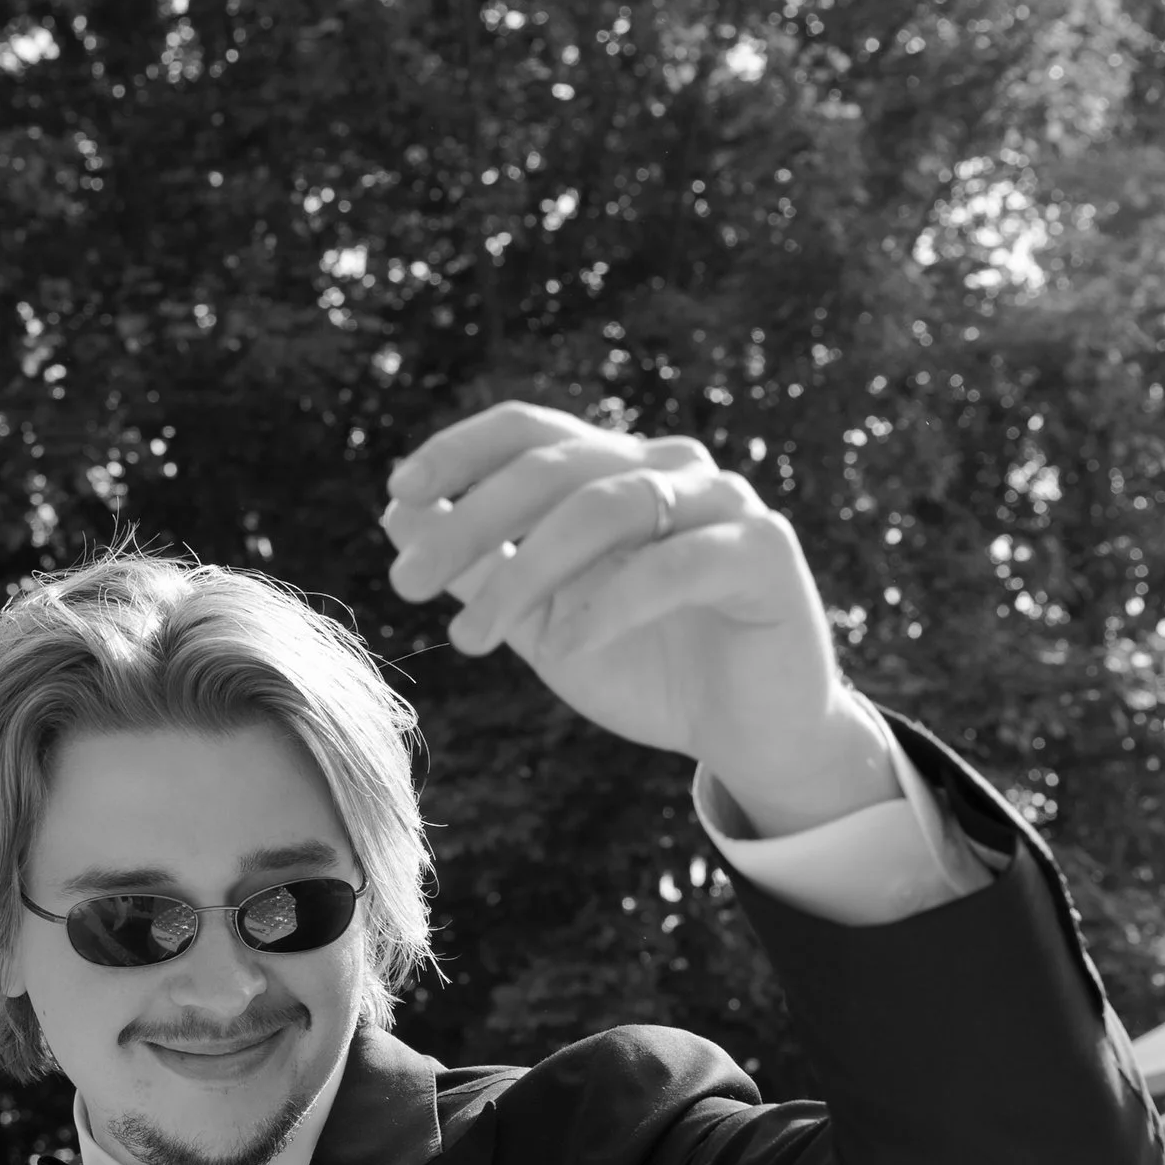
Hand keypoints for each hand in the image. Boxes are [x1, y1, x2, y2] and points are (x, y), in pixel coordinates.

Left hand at [382, 404, 899, 832]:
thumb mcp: (543, 622)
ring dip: (527, 572)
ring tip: (470, 639)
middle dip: (471, 522)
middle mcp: (670, 470)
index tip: (399, 492)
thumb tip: (398, 514)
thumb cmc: (648, 668)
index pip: (531, 430)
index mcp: (615, 471)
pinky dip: (612, 602)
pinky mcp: (766, 554)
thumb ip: (482, 568)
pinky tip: (566, 647)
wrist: (748, 734)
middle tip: (407, 585)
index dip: (461, 450)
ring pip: (608, 506)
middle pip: (556, 465)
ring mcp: (723, 504)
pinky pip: (678, 562)